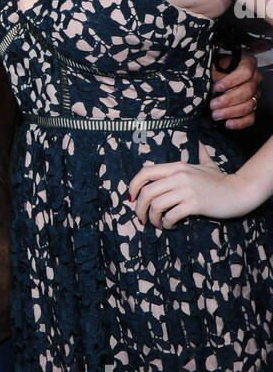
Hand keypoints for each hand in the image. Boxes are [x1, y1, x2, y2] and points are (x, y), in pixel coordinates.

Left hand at [129, 144, 252, 226]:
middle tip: (143, 220)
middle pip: (147, 193)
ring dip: (154, 219)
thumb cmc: (222, 181)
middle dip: (139, 209)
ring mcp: (187, 189)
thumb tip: (199, 144)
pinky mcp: (195, 203)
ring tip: (159, 224)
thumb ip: (200, 155)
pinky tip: (172, 226)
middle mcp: (179, 175)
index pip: (145, 172)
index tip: (132, 199)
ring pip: (156, 206)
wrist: (240, 191)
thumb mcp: (208, 165)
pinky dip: (167, 224)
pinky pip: (171, 216)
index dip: (133, 186)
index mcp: (177, 166)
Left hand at [210, 49, 260, 128]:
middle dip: (228, 100)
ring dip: (230, 112)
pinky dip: (239, 123)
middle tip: (213, 104)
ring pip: (249, 105)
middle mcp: (254, 79)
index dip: (231, 81)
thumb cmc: (214, 71)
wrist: (214, 80)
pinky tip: (228, 123)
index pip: (245, 72)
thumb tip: (210, 83)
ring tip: (216, 114)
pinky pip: (251, 118)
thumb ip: (214, 72)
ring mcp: (255, 94)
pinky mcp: (252, 108)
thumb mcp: (213, 67)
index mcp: (247, 63)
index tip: (217, 87)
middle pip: (247, 91)